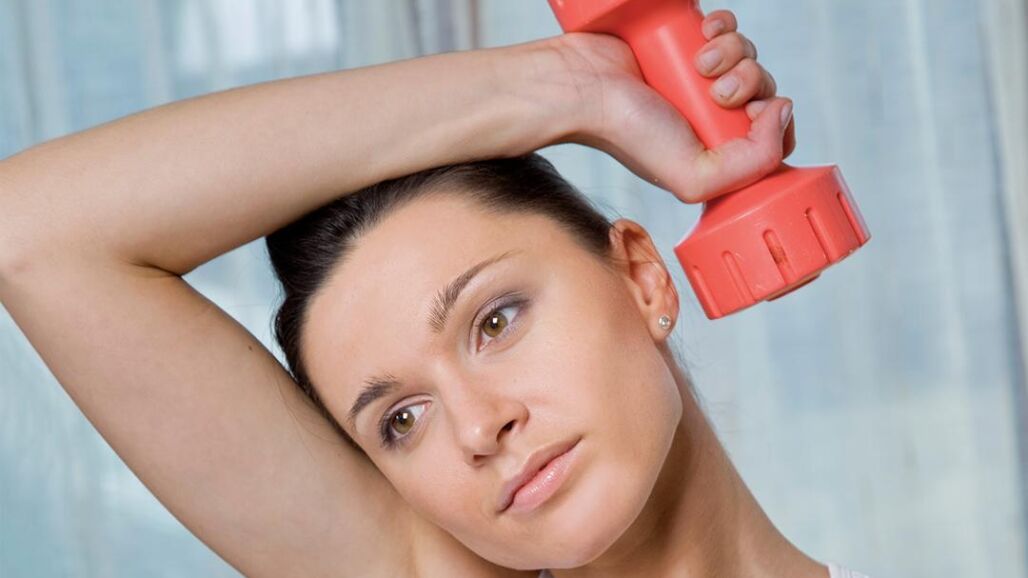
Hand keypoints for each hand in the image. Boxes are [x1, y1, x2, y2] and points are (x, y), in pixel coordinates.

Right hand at [549, 10, 794, 203]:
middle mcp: (711, 116)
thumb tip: (782, 111)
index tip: (750, 116)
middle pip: (766, 91)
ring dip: (734, 52)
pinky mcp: (688, 43)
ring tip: (699, 63)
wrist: (585, 87)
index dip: (775, 123)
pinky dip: (723, 26)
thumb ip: (752, 163)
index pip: (773, 138)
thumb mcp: (694, 176)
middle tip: (717, 92)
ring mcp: (700, 79)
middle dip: (750, 83)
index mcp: (716, 152)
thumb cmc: (628, 135)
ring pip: (749, 55)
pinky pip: (728, 28)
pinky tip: (702, 35)